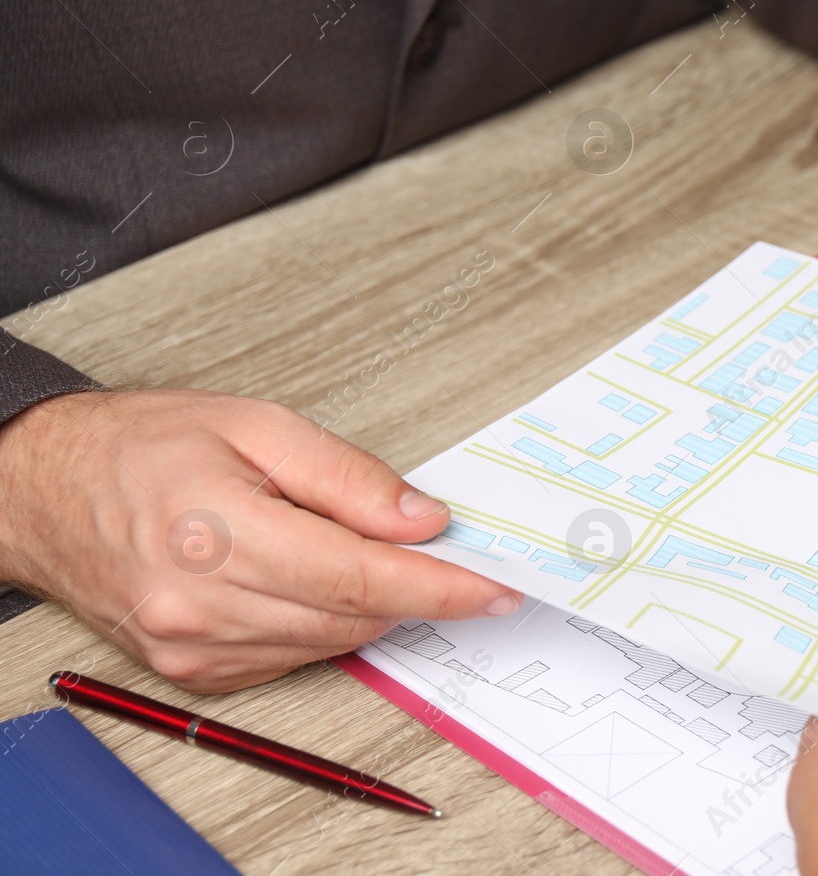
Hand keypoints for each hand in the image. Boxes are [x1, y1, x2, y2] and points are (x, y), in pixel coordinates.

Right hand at [0, 389, 521, 691]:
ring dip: (368, 604)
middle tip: (451, 558)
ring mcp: (192, 646)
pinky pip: (291, 657)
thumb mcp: (253, 426)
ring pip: (330, 641)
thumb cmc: (137, 447)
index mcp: (217, 532)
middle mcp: (200, 603)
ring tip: (357, 549)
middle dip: (415, 589)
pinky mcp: (189, 670)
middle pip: (353, 614)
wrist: (39, 491)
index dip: (440, 586)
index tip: (493, 588)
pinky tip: (307, 578)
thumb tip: (421, 519)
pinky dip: (322, 623)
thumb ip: (346, 477)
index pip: (360, 575)